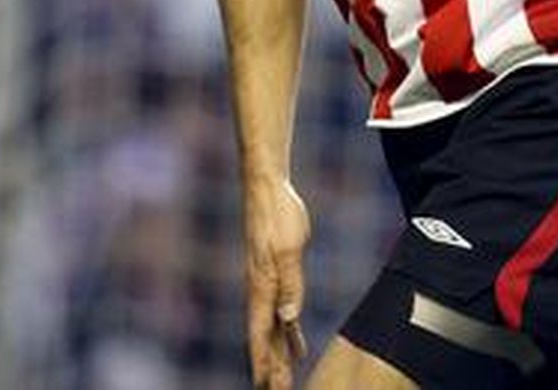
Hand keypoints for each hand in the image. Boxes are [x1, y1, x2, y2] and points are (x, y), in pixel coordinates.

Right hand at [244, 177, 311, 389]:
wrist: (268, 187)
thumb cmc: (278, 215)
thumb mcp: (289, 248)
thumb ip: (290, 284)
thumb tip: (287, 319)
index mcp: (261, 286)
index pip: (260, 334)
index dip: (264, 362)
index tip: (268, 386)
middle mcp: (260, 290)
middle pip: (264, 338)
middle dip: (270, 367)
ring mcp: (267, 283)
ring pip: (271, 328)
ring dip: (278, 355)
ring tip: (284, 381)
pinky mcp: (277, 273)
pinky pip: (282, 311)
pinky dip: (289, 333)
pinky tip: (297, 346)